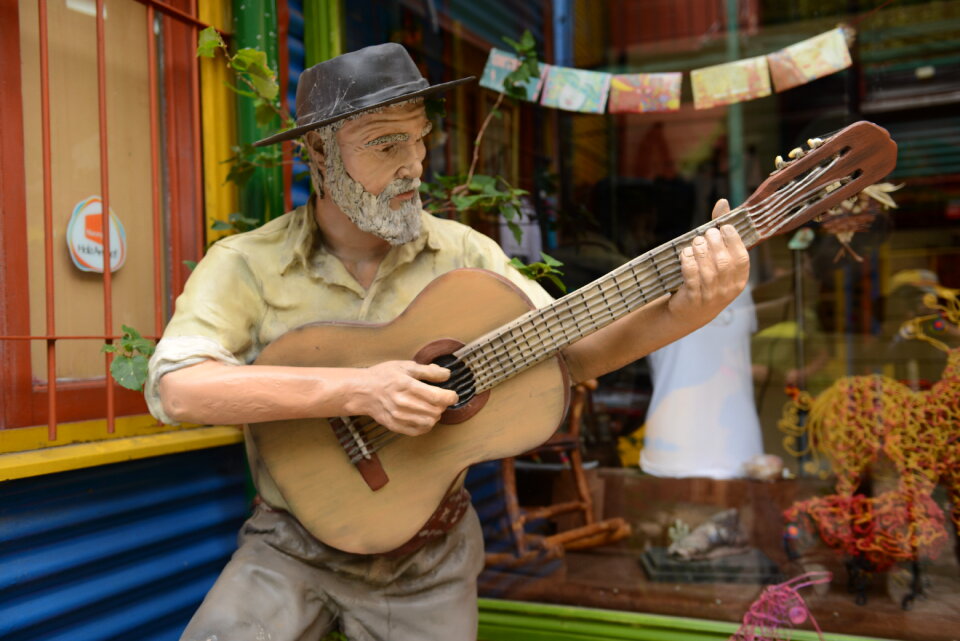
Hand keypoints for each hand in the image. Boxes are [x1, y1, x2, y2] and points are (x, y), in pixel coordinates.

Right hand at [348, 361, 458, 435]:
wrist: (362, 391)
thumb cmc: (383, 376)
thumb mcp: (405, 367)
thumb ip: (428, 371)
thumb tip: (446, 375)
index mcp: (406, 385)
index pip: (437, 396)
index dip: (450, 397)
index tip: (452, 395)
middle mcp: (402, 402)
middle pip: (436, 410)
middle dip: (443, 405)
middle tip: (439, 399)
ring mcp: (398, 416)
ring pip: (429, 422)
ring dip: (435, 415)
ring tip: (431, 408)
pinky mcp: (395, 426)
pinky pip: (418, 431)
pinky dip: (426, 425)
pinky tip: (423, 416)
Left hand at [668, 198, 749, 322]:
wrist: (687, 313)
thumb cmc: (705, 279)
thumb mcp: (717, 260)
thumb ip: (720, 232)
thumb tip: (723, 202)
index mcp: (739, 279)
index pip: (742, 258)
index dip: (733, 240)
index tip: (723, 227)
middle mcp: (727, 290)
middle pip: (724, 263)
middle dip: (715, 243)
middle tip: (706, 234)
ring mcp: (710, 296)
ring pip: (708, 270)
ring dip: (700, 251)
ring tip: (695, 241)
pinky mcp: (692, 300)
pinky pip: (691, 278)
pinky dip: (688, 262)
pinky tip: (685, 254)